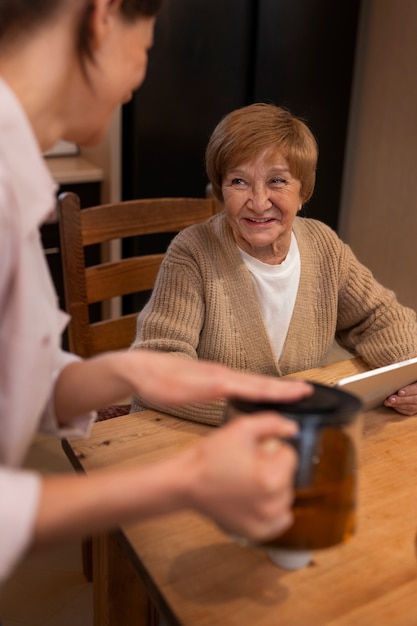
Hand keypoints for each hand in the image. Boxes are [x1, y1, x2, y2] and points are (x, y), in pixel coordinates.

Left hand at [132, 351, 312, 405]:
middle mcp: (221, 374)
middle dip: (284, 387)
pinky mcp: (211, 377)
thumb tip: (224, 384)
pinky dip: (256, 386)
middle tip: (308, 390)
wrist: (141, 368)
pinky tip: (258, 392)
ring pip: (251, 381)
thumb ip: (203, 387)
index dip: (280, 389)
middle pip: (259, 381)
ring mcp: (217, 374)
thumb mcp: (178, 388)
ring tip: (292, 391)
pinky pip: (240, 382)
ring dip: (272, 387)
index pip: (256, 384)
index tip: (302, 391)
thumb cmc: (158, 381)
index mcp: (218, 378)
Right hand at [183, 413, 298, 542]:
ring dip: (274, 487)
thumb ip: (272, 423)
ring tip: (248, 481)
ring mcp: (265, 522)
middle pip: (290, 476)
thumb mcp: (240, 429)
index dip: (271, 448)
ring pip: (286, 496)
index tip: (253, 452)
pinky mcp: (257, 532)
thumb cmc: (210, 457)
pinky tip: (254, 498)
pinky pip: (280, 519)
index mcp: (271, 478)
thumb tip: (293, 428)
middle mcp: (272, 504)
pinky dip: (272, 508)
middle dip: (273, 467)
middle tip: (248, 465)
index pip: (290, 455)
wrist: (186, 483)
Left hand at [384, 381, 416, 415]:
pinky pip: (409, 412)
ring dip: (398, 405)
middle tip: (390, 399)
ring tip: (388, 402)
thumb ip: (406, 380)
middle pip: (413, 400)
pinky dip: (400, 409)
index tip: (399, 392)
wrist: (413, 390)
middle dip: (400, 400)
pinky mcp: (416, 410)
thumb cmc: (411, 382)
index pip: (416, 389)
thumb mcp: (410, 379)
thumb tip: (396, 379)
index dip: (408, 391)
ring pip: (410, 407)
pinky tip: (393, 406)